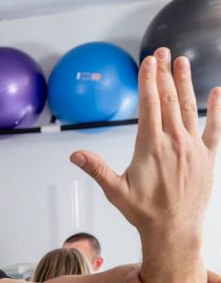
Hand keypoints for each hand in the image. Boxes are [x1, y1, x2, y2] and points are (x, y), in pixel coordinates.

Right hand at [71, 49, 219, 239]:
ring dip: (185, 83)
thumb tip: (76, 155)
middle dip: (164, 74)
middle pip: (169, 100)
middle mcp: (175, 142)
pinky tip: (216, 93)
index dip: (148, 82)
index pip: (150, 106)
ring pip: (189, 108)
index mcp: (151, 147)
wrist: (174, 230)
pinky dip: (215, 109)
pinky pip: (214, 128)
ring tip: (182, 62)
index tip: (148, 62)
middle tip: (161, 53)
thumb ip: (97, 169)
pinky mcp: (207, 157)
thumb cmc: (144, 212)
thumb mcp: (115, 191)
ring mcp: (194, 148)